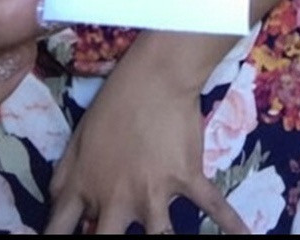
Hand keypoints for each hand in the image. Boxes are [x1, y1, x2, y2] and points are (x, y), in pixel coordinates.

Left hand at [46, 32, 249, 234]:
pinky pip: (213, 207)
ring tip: (164, 235)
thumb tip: (53, 202)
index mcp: (87, 187)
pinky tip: (246, 236)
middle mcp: (118, 199)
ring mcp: (155, 193)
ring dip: (162, 238)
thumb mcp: (78, 136)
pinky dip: (232, 224)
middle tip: (114, 239)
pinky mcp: (187, 179)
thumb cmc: (114, 102)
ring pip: (159, 238)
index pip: (60, 229)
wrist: (157, 76)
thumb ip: (64, 175)